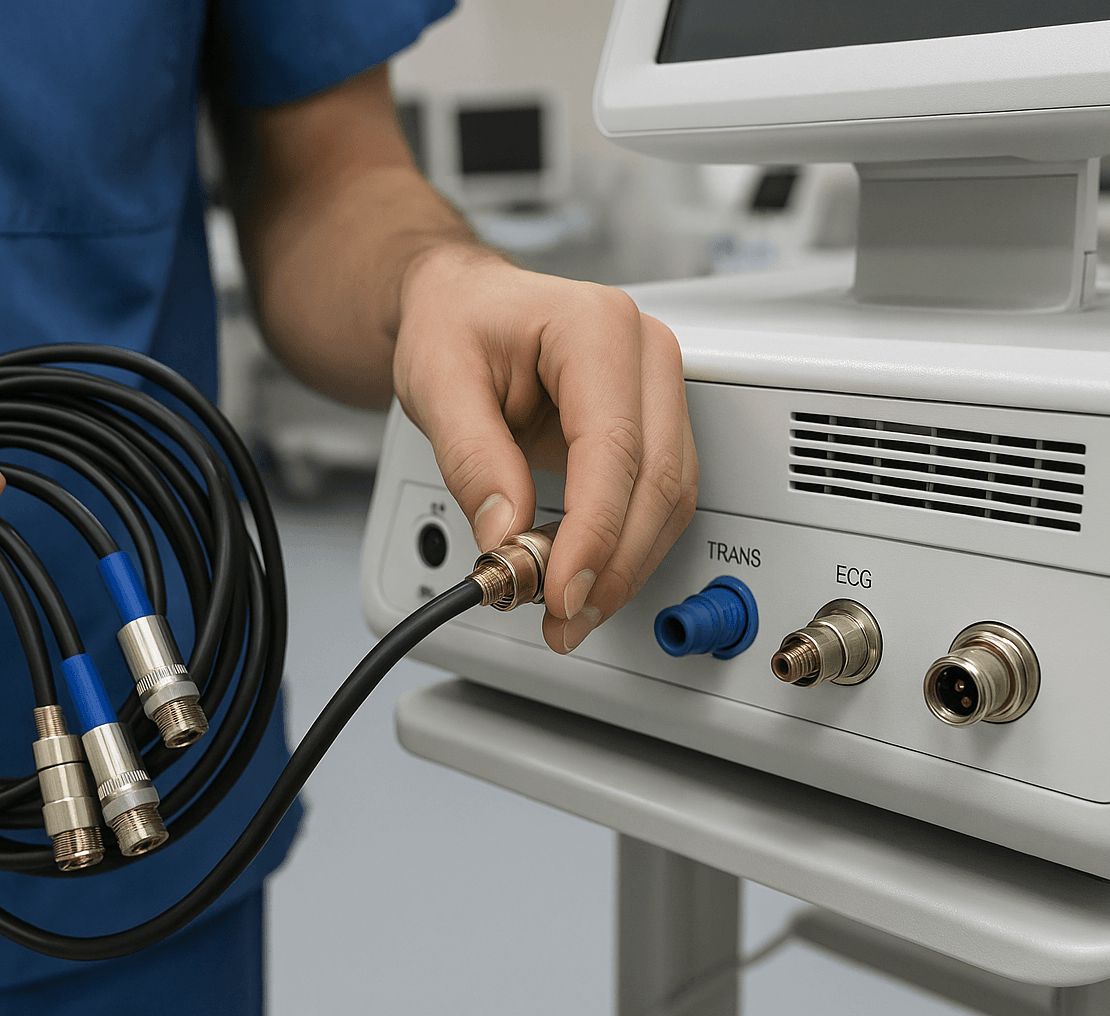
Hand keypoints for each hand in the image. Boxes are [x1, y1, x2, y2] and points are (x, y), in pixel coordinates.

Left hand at [394, 244, 697, 653]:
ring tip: (570, 608)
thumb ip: (472, 458)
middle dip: (615, 563)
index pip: (615, 448)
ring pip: (672, 497)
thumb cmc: (455, 323)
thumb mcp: (437, 382)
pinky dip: (628, 546)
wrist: (462, 306)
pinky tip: (587, 576)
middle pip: (659, 479)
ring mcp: (660, 388)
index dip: (595, 531)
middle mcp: (645, 354)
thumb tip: (507, 534)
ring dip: (627, 565)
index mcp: (597, 327)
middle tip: (563, 615)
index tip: (562, 588)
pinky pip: (660, 497)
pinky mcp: (655, 425)